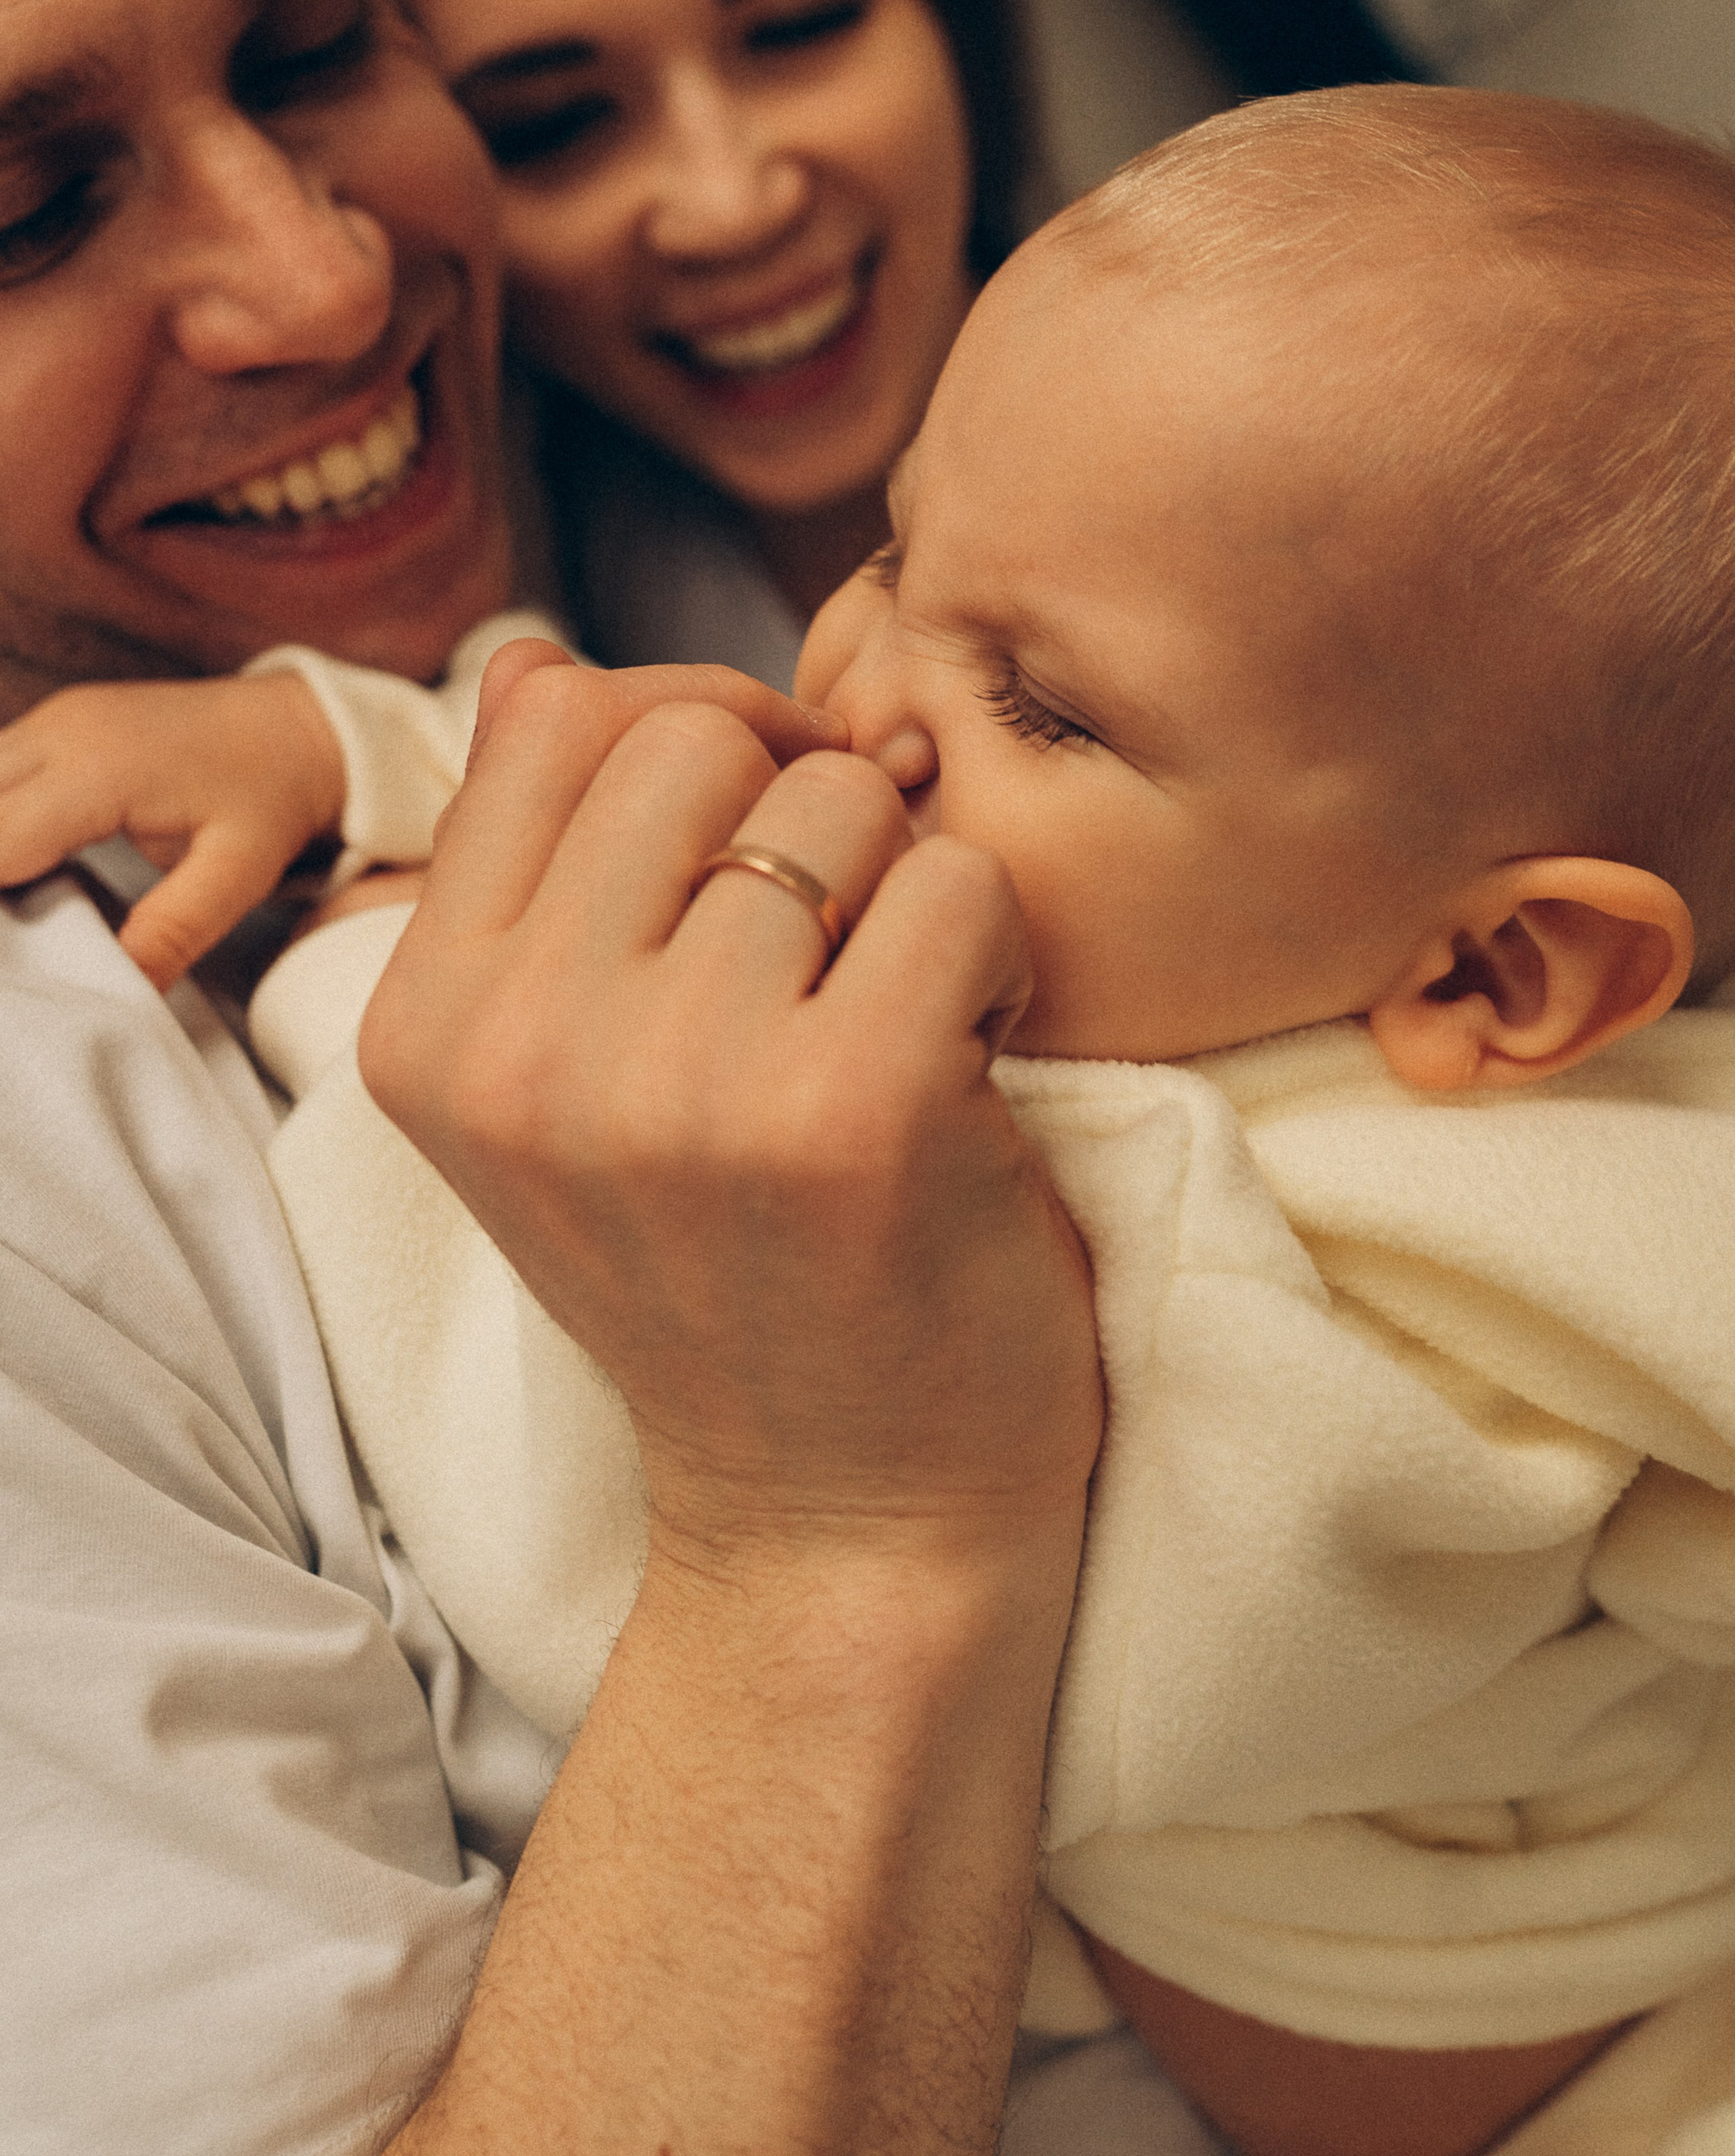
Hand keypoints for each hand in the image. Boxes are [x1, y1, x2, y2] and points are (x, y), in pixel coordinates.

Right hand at [0, 673, 344, 987]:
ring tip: (13, 912)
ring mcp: (55, 719)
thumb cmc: (273, 796)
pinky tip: (14, 874)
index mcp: (100, 769)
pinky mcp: (58, 723)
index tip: (3, 963)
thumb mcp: (237, 875)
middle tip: (11, 948)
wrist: (302, 725)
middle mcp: (62, 731)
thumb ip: (171, 932)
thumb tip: (119, 994)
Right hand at [362, 645, 1101, 1570]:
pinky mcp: (847, 1115)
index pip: (550, 714)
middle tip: (848, 935)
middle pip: (693, 732)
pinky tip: (975, 1061)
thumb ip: (544, 880)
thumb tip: (533, 658)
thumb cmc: (729, 1276)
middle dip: (804, 804)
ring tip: (904, 1015)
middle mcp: (521, 1049)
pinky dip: (1001, 955)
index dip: (690, 732)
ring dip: (908, 887)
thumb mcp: (568, 1086)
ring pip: (838, 800)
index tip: (761, 831)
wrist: (843, 1521)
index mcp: (427, 1024)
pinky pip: (959, 882)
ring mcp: (678, 1084)